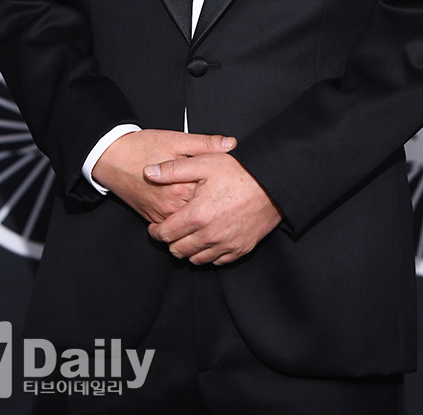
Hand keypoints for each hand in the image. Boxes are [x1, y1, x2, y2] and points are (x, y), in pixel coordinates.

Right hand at [92, 129, 235, 223]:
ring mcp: (160, 216)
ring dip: (200, 216)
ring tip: (211, 204)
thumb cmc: (143, 146)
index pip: (211, 196)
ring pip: (188, 225)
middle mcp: (170, 207)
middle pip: (202, 213)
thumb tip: (231, 144)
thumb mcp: (176, 140)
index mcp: (179, 187)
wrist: (112, 158)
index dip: (223, 190)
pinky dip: (185, 221)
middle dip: (214, 205)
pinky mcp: (152, 219)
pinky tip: (193, 210)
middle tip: (225, 195)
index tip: (231, 183)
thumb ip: (205, 144)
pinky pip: (174, 227)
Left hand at [145, 153, 282, 264]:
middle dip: (171, 241)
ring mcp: (226, 245)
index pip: (165, 234)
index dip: (155, 231)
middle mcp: (210, 235)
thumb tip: (149, 173)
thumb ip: (173, 169)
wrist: (273, 183)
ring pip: (196, 259)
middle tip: (172, 230)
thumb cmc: (240, 171)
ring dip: (189, 249)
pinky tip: (209, 240)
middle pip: (178, 250)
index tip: (155, 227)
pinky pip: (217, 261)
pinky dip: (209, 254)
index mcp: (197, 215)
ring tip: (189, 235)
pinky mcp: (240, 249)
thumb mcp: (203, 162)